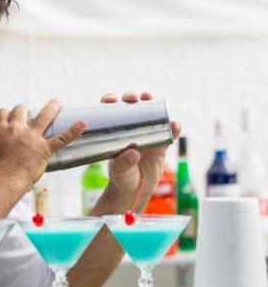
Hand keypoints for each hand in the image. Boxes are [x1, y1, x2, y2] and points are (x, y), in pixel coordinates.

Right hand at [0, 98, 85, 188]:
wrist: (4, 180)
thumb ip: (3, 149)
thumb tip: (7, 157)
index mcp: (1, 132)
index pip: (2, 113)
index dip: (7, 113)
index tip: (10, 114)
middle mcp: (16, 130)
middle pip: (21, 110)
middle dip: (26, 107)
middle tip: (30, 109)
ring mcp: (32, 138)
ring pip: (44, 116)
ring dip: (52, 107)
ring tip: (58, 102)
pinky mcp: (44, 148)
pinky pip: (62, 138)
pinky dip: (74, 130)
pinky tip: (83, 124)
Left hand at [102, 92, 180, 210]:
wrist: (136, 189)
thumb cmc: (122, 177)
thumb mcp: (118, 171)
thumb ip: (123, 163)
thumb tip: (134, 153)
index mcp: (116, 132)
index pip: (111, 112)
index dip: (110, 101)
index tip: (111, 100)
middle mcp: (131, 129)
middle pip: (131, 106)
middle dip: (132, 97)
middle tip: (133, 98)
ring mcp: (147, 135)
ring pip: (151, 114)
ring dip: (153, 104)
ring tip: (151, 99)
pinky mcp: (161, 144)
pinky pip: (169, 134)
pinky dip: (173, 128)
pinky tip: (175, 125)